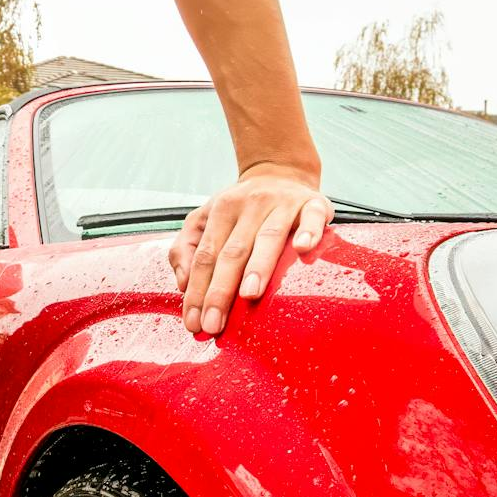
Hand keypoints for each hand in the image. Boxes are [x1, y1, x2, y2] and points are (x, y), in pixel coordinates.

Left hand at [168, 163, 331, 335]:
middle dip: (220, 291)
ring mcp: (283, 203)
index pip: (205, 256)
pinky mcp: (315, 203)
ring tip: (248, 295)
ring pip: (268, 237)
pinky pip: (313, 218)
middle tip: (214, 324)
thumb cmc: (240, 208)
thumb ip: (184, 249)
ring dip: (258, 267)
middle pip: (232, 252)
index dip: (197, 291)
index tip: (194, 322)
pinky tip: (302, 249)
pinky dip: (308, 232)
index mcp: (221, 211)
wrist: (281, 172)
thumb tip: (182, 283)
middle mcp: (250, 205)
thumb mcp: (204, 219)